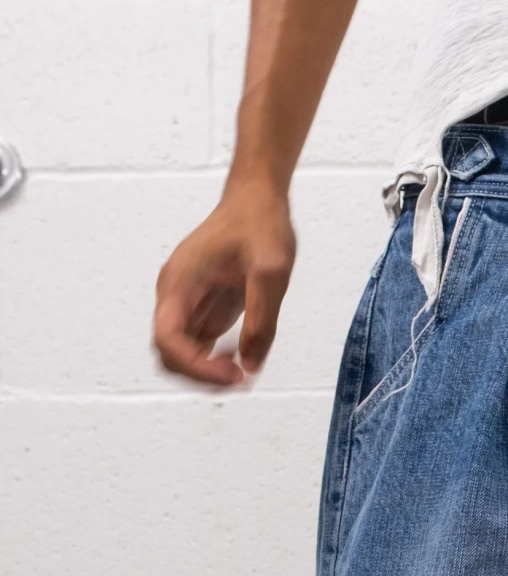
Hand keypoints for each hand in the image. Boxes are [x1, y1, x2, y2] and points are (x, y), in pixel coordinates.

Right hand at [153, 181, 296, 385]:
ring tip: (243, 368)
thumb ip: (261, 321)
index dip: (196, 367)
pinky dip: (214, 361)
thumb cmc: (259, 224)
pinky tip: (241, 356)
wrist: (257, 200)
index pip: (168, 340)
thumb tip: (250, 364)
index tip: (234, 372)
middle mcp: (175, 295)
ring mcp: (186, 303)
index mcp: (179, 282)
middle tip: (240, 375)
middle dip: (201, 374)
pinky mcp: (202, 309)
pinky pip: (197, 347)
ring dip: (207, 371)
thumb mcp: (270, 272)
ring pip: (181, 355)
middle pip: (168, 354)